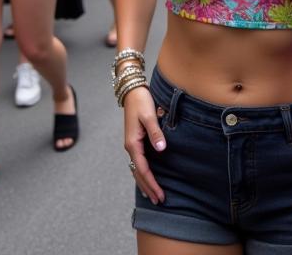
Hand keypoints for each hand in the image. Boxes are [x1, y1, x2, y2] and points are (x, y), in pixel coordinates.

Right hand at [123, 86, 165, 203]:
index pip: (143, 169)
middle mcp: (130, 147)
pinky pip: (138, 162)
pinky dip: (142, 173)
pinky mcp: (135, 141)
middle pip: (138, 173)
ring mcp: (131, 145)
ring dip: (145, 182)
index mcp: (132, 144)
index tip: (160, 195)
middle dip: (148, 187)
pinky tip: (147, 177)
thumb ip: (155, 133)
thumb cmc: (141, 102)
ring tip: (153, 195)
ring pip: (137, 169)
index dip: (152, 183)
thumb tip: (161, 149)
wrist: (132, 91)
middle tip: (159, 201)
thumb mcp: (149, 116)